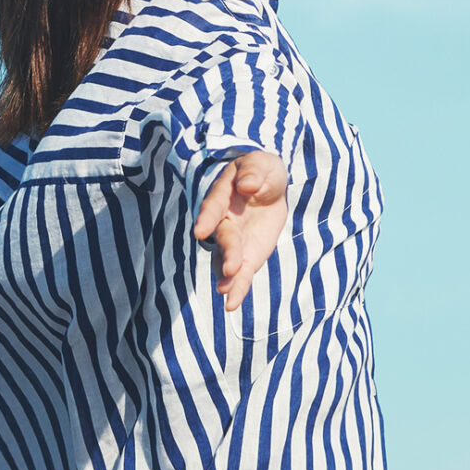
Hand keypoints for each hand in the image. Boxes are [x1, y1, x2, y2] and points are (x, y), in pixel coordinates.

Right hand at [192, 149, 288, 312]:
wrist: (270, 187)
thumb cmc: (262, 171)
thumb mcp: (262, 164)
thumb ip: (254, 172)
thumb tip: (248, 185)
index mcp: (223, 195)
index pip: (213, 206)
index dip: (207, 218)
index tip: (200, 231)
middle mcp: (223, 221)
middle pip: (223, 237)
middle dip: (226, 252)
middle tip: (230, 268)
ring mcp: (233, 241)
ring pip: (225, 260)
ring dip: (227, 277)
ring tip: (227, 292)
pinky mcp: (246, 257)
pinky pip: (241, 274)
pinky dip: (237, 289)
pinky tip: (231, 305)